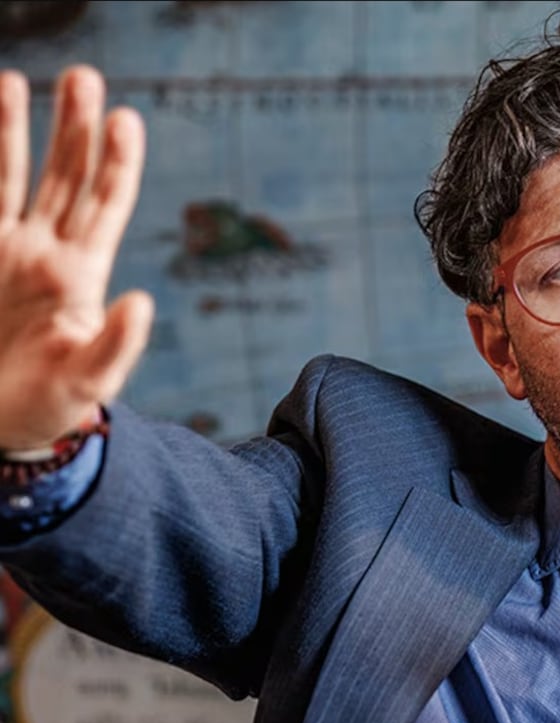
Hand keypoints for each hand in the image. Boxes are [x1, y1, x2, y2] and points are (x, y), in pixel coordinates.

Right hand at [0, 66, 150, 449]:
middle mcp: (47, 253)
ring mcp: (7, 252)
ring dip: (19, 130)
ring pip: (15, 178)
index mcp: (82, 276)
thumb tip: (144, 301)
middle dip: (75, 128)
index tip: (126, 118)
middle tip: (84, 76)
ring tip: (20, 79)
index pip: (105, 206)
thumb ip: (118, 346)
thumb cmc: (51, 408)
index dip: (117, 162)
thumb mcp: (91, 383)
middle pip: (65, 178)